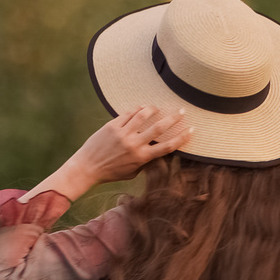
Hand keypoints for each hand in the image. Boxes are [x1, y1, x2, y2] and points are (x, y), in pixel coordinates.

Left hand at [33, 104, 194, 201]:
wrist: (88, 167)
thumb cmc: (111, 172)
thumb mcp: (132, 172)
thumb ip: (145, 162)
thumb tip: (156, 152)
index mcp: (141, 158)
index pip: (167, 146)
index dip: (182, 138)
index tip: (191, 130)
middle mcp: (134, 144)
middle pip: (159, 128)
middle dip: (173, 118)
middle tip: (182, 111)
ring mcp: (123, 133)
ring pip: (143, 116)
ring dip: (153, 109)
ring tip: (158, 107)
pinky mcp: (112, 126)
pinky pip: (128, 114)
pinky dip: (137, 109)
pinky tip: (142, 107)